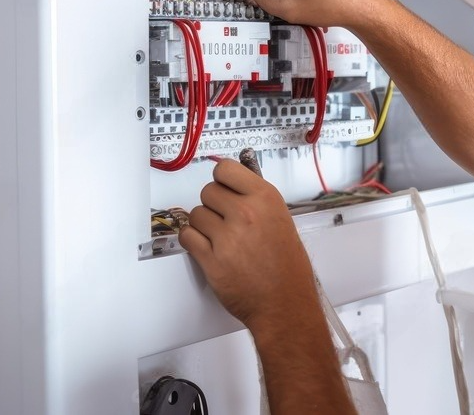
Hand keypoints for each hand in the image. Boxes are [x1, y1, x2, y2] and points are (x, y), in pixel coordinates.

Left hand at [179, 160, 318, 329]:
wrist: (284, 303)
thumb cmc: (287, 268)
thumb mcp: (281, 220)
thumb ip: (256, 201)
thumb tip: (234, 188)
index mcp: (265, 199)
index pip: (226, 169)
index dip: (222, 179)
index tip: (223, 187)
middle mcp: (246, 213)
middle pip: (208, 191)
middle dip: (213, 204)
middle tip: (223, 218)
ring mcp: (227, 237)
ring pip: (195, 214)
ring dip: (202, 224)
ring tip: (218, 237)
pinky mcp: (211, 259)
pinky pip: (187, 236)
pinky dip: (192, 240)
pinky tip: (205, 246)